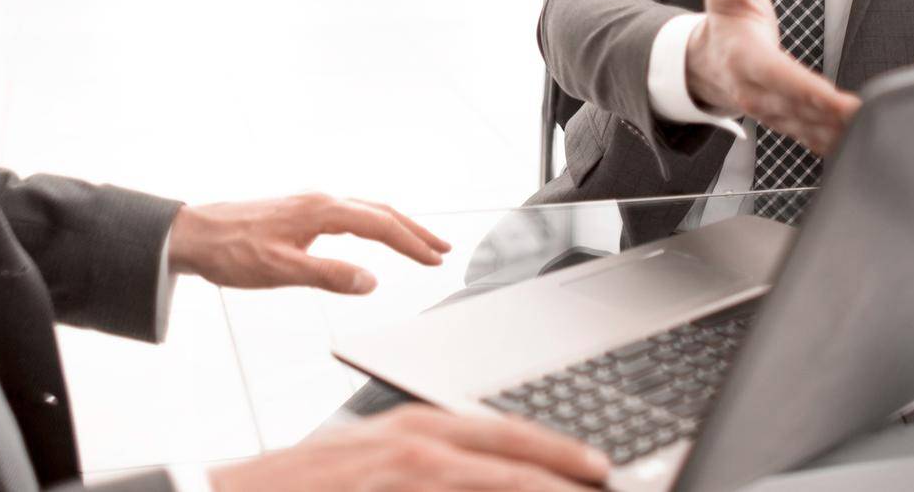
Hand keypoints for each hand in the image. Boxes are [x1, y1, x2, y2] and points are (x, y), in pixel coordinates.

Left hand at [168, 194, 450, 294]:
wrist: (192, 234)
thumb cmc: (230, 252)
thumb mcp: (281, 270)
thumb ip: (329, 275)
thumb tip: (371, 281)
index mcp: (323, 210)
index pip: (380, 224)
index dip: (410, 243)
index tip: (435, 260)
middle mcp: (322, 200)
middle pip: (381, 211)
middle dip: (414, 230)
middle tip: (442, 250)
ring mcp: (312, 203)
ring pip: (367, 210)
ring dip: (397, 225)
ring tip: (419, 243)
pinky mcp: (301, 211)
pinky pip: (351, 212)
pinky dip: (375, 222)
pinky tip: (374, 232)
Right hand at [209, 404, 609, 491]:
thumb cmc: (305, 488)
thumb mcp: (376, 469)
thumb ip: (426, 471)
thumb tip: (467, 478)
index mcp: (414, 428)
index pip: (503, 433)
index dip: (553, 449)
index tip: (592, 463)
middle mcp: (416, 441)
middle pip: (512, 450)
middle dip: (565, 467)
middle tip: (609, 477)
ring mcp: (405, 469)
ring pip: (496, 477)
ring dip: (541, 486)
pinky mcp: (389, 489)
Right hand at [685, 0, 860, 156]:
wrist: (705, 62)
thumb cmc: (725, 24)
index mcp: (744, 59)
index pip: (778, 76)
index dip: (808, 90)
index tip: (838, 100)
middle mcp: (754, 92)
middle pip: (797, 108)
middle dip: (832, 116)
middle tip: (869, 117)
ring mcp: (768, 112)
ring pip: (805, 127)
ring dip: (837, 132)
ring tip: (870, 131)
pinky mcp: (781, 121)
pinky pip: (807, 135)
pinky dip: (830, 141)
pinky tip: (855, 141)